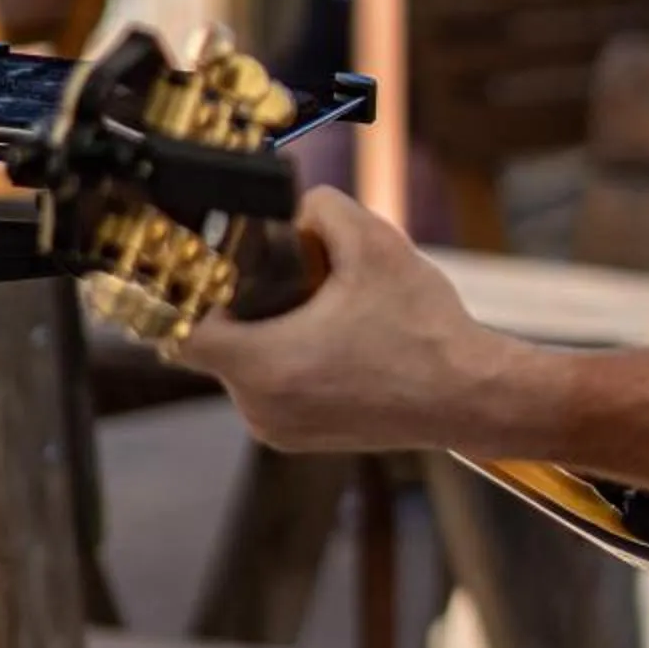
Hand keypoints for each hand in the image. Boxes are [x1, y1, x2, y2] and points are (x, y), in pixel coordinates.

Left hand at [183, 187, 499, 453]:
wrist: (468, 395)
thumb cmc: (423, 329)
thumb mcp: (375, 244)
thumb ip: (323, 209)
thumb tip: (296, 208)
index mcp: (266, 364)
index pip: (181, 332)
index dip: (190, 293)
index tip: (218, 270)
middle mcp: (261, 407)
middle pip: (217, 345)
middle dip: (245, 307)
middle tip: (290, 281)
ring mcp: (277, 429)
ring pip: (244, 367)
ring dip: (267, 335)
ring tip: (321, 312)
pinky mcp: (298, 439)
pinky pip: (269, 390)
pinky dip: (287, 362)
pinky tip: (334, 342)